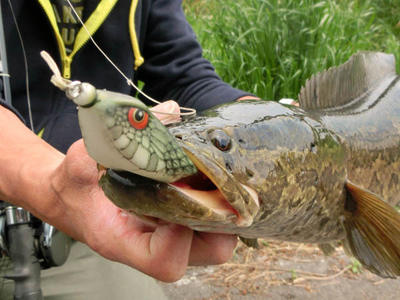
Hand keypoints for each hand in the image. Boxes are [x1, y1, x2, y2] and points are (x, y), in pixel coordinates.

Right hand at [47, 101, 236, 281]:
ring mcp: (165, 237)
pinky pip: (208, 227)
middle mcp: (149, 245)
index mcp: (120, 239)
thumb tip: (170, 111)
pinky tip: (211, 178)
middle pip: (203, 255)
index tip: (179, 199)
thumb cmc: (74, 181)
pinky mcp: (173, 226)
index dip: (180, 239)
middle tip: (221, 188)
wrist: (70, 195)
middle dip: (221, 225)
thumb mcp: (86, 156)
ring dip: (225, 214)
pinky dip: (217, 205)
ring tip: (221, 180)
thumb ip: (120, 135)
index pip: (163, 262)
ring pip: (213, 244)